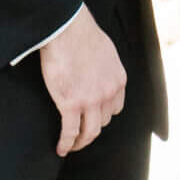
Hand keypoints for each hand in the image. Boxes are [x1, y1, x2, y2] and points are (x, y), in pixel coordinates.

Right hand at [38, 4, 125, 155]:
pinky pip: (70, 131)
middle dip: (91, 130)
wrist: (68, 30)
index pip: (115, 108)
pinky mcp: (71, 104)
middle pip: (103, 121)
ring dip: (80, 142)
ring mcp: (92, 100)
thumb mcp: (105, 53)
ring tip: (71, 146)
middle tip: (80, 136)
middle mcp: (109, 93)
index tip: (93, 120)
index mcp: (118, 80)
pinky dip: (66, 143)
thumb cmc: (82, 35)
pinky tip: (60, 148)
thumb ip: (104, 68)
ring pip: (89, 131)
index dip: (103, 116)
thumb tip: (96, 72)